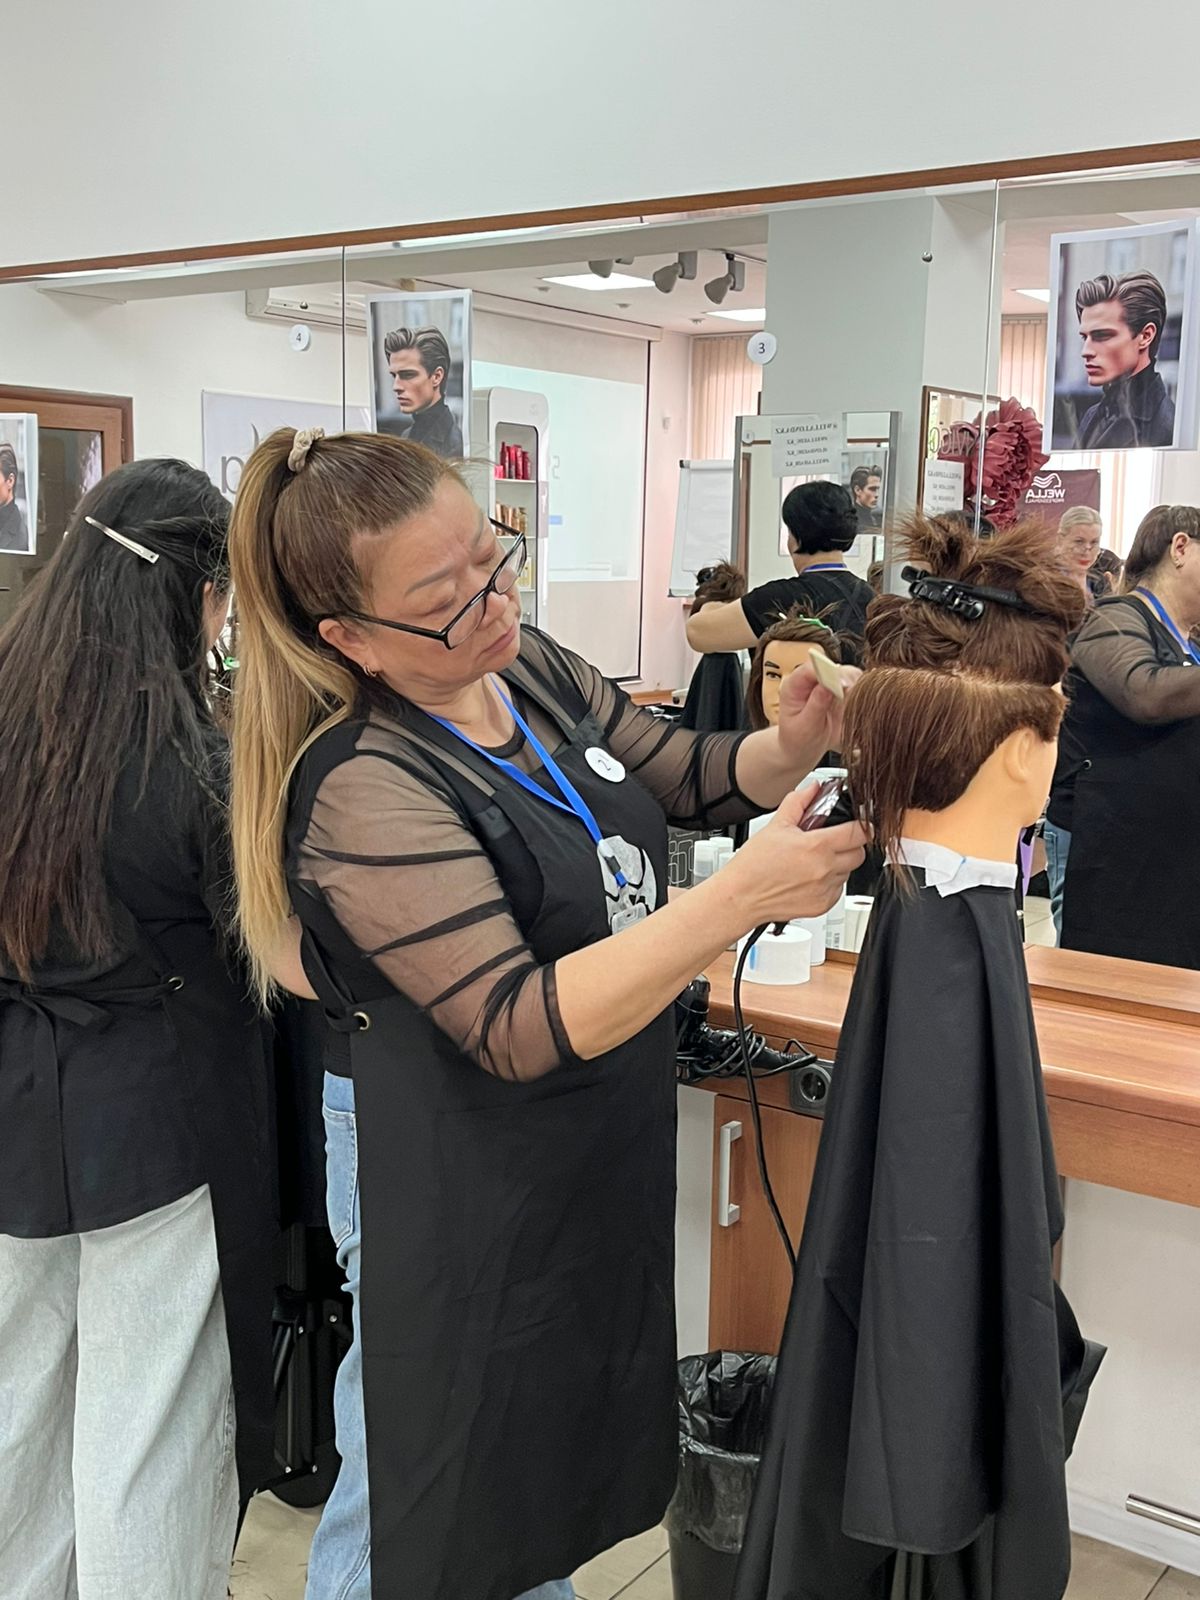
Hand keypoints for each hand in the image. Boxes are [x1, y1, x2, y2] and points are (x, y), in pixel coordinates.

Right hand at [721, 783, 868, 928]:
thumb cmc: (753, 865)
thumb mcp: (775, 826)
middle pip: (859, 854)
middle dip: (851, 845)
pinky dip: (830, 883)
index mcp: (816, 846)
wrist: (741, 897)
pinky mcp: (822, 906)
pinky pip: (838, 890)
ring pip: (849, 872)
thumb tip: (813, 789)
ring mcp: (825, 890)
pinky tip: (810, 877)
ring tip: (815, 861)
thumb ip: (798, 803)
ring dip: (839, 864)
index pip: (859, 833)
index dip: (861, 826)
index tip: (858, 825)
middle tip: (834, 842)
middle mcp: (824, 869)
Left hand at [776, 659, 861, 762]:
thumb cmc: (797, 739)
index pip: (810, 669)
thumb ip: (816, 705)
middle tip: (851, 695)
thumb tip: (828, 686)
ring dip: (856, 686)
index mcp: (795, 686)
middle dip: (845, 679)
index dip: (827, 673)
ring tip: (856, 703)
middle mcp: (812, 681)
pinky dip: (863, 692)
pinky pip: (857, 685)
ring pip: (848, 674)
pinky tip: (859, 706)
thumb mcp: (804, 726)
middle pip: (833, 667)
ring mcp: (829, 685)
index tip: (840, 683)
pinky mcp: (842, 692)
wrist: (803, 750)